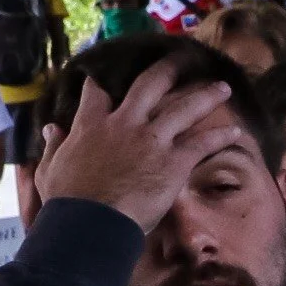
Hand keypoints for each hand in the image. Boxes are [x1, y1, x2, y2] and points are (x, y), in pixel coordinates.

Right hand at [30, 56, 245, 229]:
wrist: (91, 224)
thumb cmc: (67, 202)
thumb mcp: (50, 169)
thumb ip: (54, 145)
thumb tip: (51, 127)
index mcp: (91, 125)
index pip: (95, 93)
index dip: (99, 83)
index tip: (102, 78)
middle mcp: (124, 123)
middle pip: (149, 86)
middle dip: (167, 70)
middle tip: (181, 61)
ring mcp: (151, 140)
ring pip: (183, 107)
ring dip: (205, 95)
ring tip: (222, 87)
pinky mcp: (173, 161)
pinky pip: (201, 143)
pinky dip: (219, 136)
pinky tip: (234, 131)